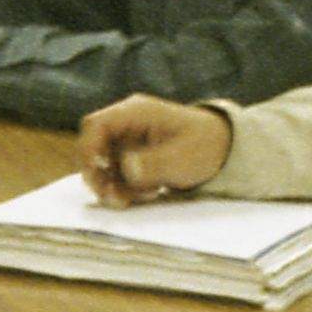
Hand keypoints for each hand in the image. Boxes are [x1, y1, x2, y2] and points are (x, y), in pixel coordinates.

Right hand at [78, 94, 230, 201]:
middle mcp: (125, 125)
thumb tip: (127, 168)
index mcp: (135, 112)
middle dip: (100, 176)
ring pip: (103, 166)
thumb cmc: (205, 146)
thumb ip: (154, 163)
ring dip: (114, 187)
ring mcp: (127, 142)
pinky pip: (115, 176)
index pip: (96, 125)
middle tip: (116, 199)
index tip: (98, 174)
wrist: (222, 150)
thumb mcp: (182, 157)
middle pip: (93, 148)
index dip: (89, 150)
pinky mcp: (131, 158)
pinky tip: (148, 193)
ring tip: (145, 195)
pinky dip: (125, 189)